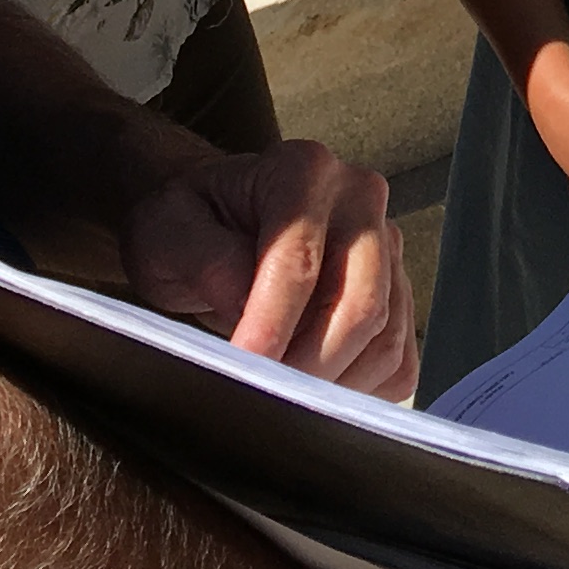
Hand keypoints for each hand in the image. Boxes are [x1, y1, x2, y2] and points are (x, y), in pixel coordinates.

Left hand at [120, 141, 415, 398]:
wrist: (214, 225)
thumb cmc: (192, 223)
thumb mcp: (171, 230)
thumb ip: (209, 260)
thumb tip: (248, 308)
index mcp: (302, 171)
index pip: (300, 259)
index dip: (272, 323)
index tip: (244, 367)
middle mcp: (359, 199)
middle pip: (361, 302)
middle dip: (307, 364)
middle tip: (260, 397)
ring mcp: (386, 246)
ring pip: (386, 338)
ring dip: (332, 383)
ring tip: (277, 395)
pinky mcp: (396, 292)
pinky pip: (398, 360)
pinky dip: (357, 389)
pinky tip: (310, 388)